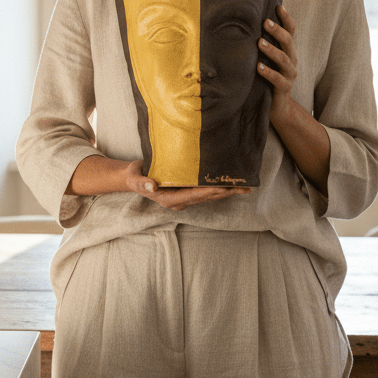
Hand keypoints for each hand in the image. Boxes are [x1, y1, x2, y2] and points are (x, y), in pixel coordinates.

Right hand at [123, 160, 250, 210]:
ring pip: (207, 196)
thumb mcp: (135, 178)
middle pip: (205, 198)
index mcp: (169, 199)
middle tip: (243, 188)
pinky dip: (217, 188)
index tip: (225, 188)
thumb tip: (152, 185)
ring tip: (242, 187)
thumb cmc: (135, 177)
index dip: (210, 191)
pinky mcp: (185, 192)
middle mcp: (179, 201)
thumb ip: (142, 182)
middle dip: (224, 193)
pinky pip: (204, 191)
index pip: (194, 195)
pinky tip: (228, 184)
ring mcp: (183, 198)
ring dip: (225, 192)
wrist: (133, 178)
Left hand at [257, 4, 297, 120]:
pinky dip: (269, 72)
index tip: (278, 6)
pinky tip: (258, 67)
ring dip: (272, 50)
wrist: (276, 107)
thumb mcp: (265, 60)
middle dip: (278, 31)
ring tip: (260, 42)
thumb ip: (261, 45)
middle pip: (288, 42)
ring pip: (284, 60)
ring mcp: (290, 75)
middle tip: (265, 22)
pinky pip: (278, 79)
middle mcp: (291, 60)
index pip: (290, 31)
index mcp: (287, 51)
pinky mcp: (284, 89)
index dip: (286, 19)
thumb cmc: (266, 79)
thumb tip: (243, 25)